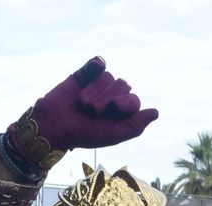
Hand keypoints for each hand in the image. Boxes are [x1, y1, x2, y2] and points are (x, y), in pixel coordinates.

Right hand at [11, 57, 157, 156]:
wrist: (55, 125)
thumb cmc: (85, 134)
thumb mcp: (113, 135)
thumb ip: (135, 125)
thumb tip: (156, 112)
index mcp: (122, 112)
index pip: (133, 99)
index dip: (125, 103)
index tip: (114, 109)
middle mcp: (113, 95)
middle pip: (122, 86)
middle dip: (106, 99)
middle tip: (93, 111)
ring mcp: (99, 83)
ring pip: (108, 77)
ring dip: (95, 91)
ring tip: (83, 104)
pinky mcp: (85, 73)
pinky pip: (98, 63)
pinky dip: (97, 64)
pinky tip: (96, 66)